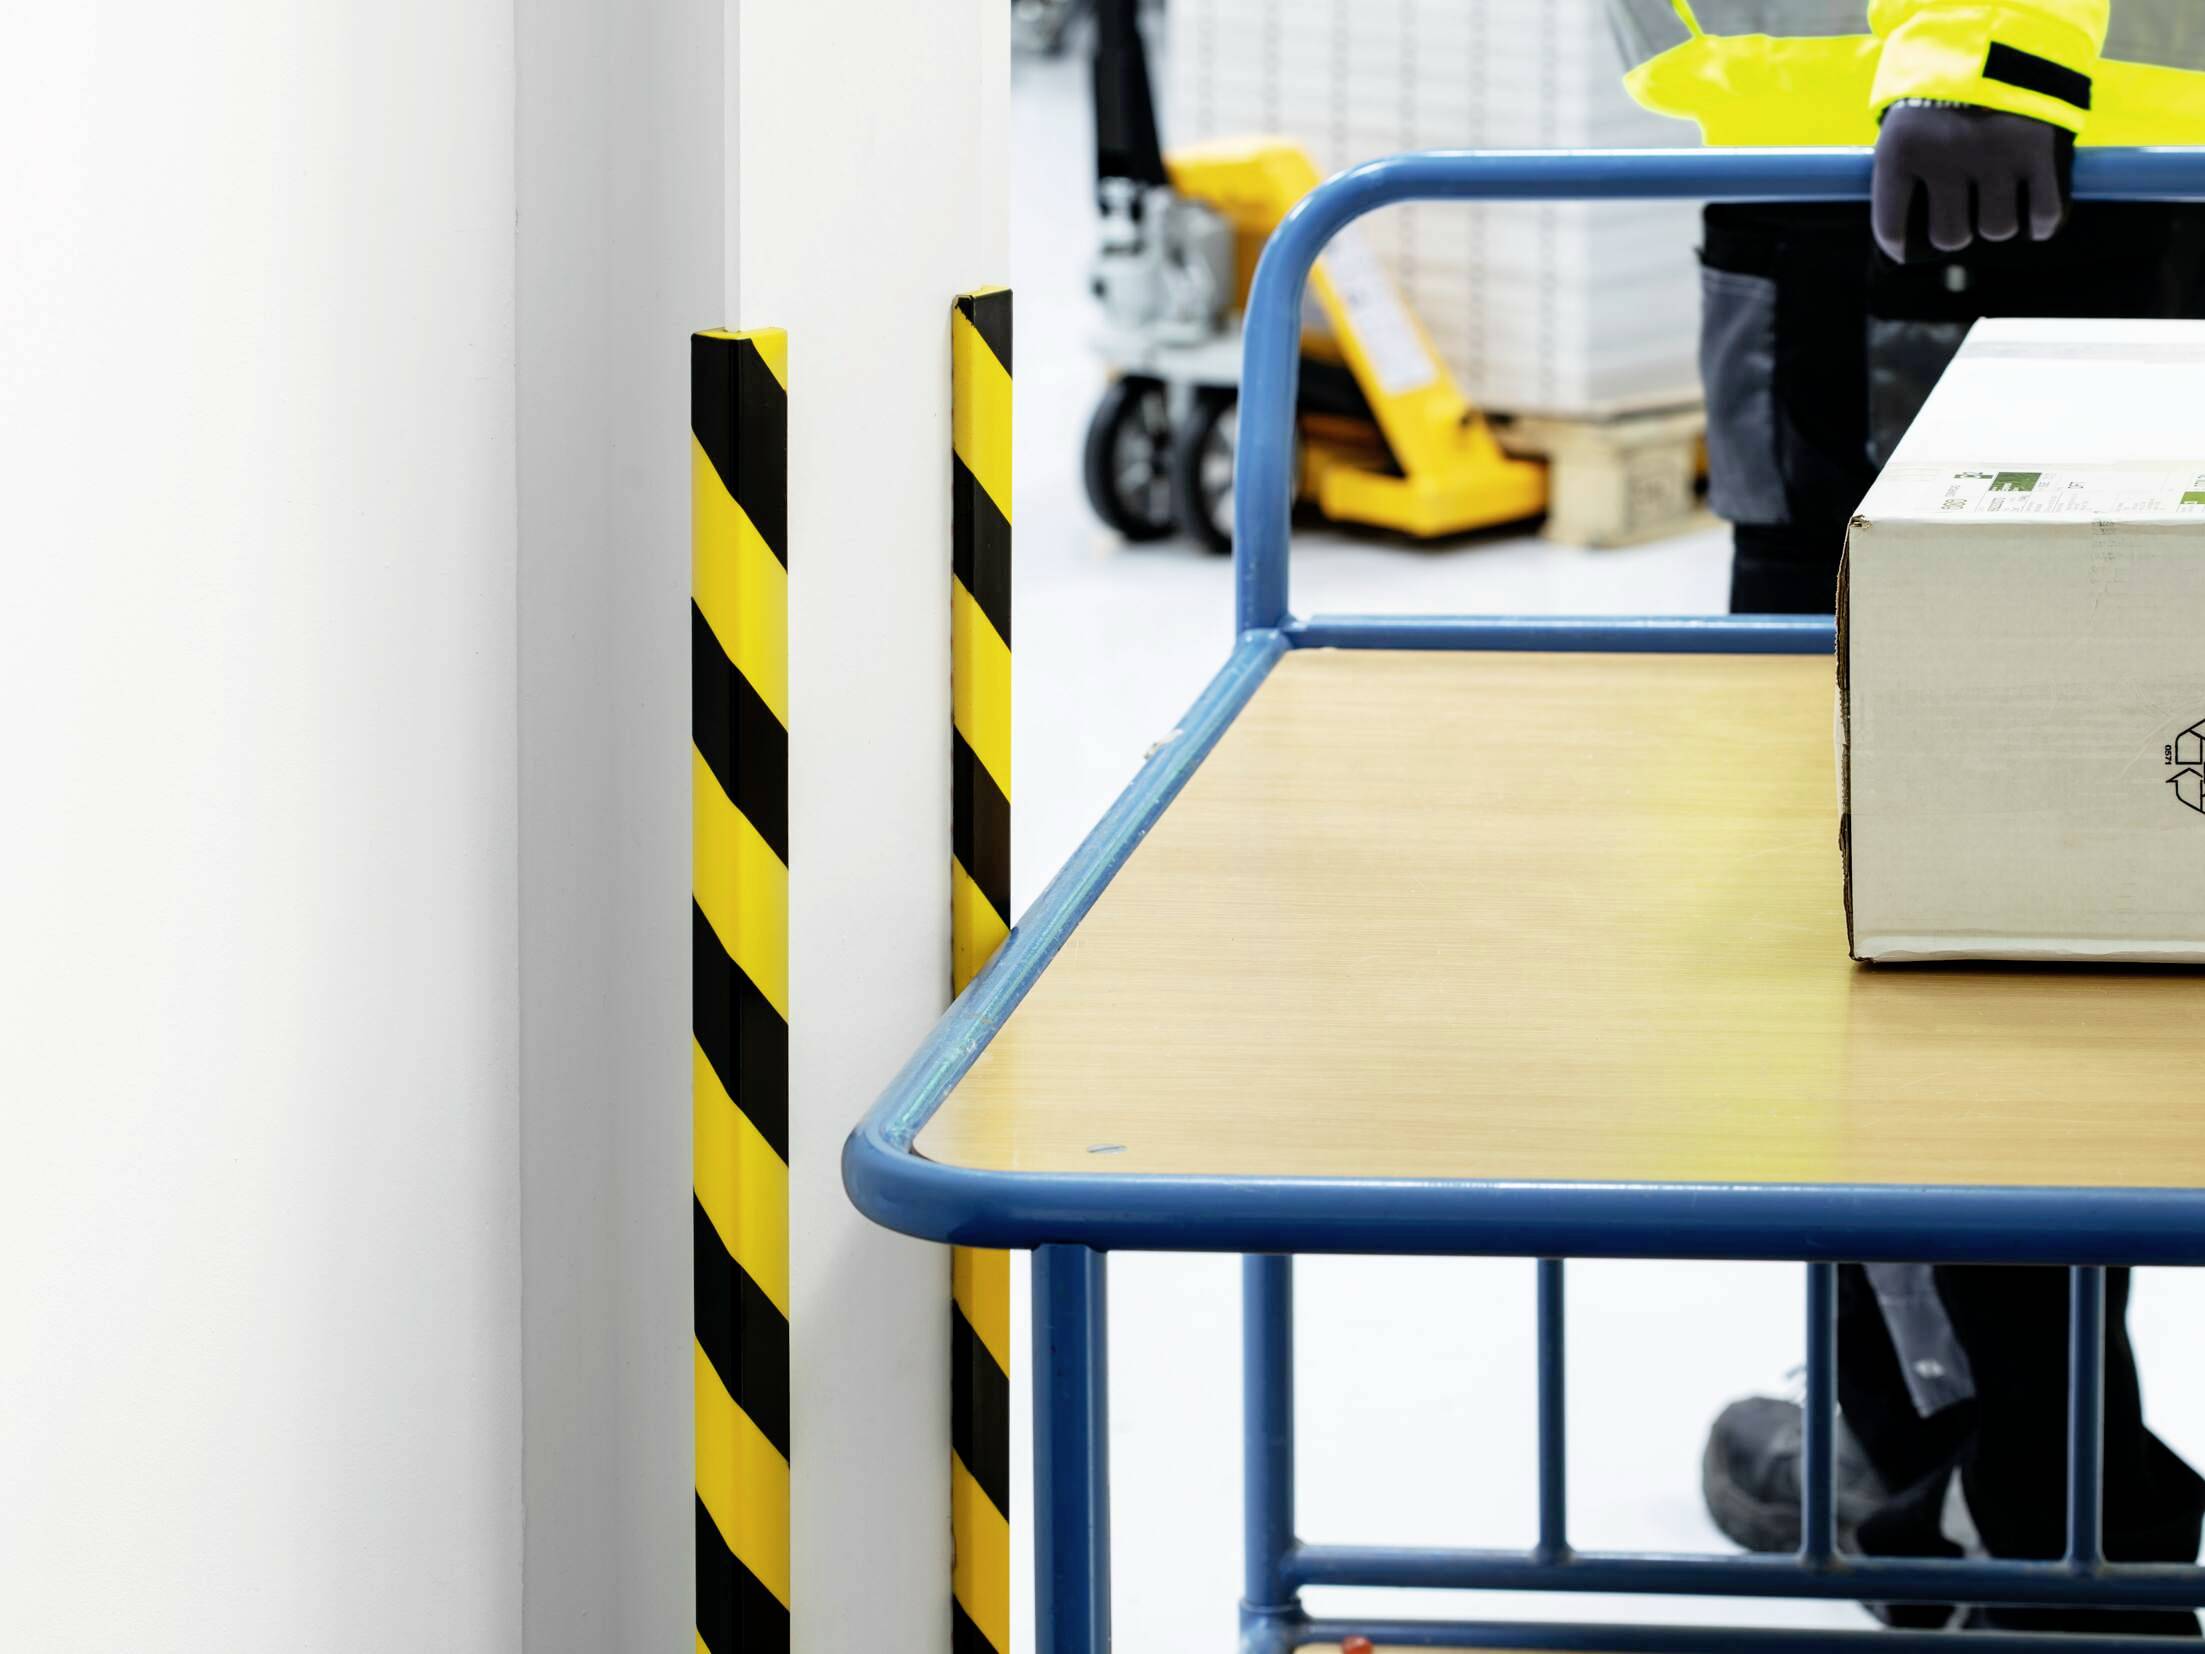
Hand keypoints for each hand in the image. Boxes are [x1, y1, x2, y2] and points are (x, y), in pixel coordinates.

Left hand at [1871, 103, 2074, 263]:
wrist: (1998, 30)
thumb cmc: (1942, 85)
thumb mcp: (1905, 118)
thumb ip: (1905, 167)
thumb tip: (1907, 235)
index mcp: (1901, 151)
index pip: (1892, 228)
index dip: (1900, 246)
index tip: (1906, 248)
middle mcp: (1944, 157)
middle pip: (1950, 236)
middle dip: (1955, 232)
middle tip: (1961, 216)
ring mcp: (1993, 154)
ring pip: (1997, 229)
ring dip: (1997, 224)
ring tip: (1995, 203)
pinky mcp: (2038, 149)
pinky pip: (2042, 212)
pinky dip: (2040, 223)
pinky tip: (2034, 221)